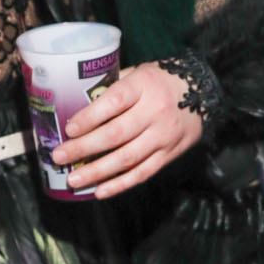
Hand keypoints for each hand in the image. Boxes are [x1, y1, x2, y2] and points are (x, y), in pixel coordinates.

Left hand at [50, 63, 203, 199]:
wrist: (203, 93)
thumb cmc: (161, 80)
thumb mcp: (138, 72)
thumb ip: (113, 86)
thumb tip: (78, 102)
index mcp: (144, 85)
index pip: (114, 102)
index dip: (90, 117)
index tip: (69, 128)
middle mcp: (155, 111)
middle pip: (116, 134)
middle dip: (84, 148)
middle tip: (59, 156)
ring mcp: (163, 135)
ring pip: (127, 158)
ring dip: (97, 171)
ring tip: (74, 180)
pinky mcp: (169, 154)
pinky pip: (142, 173)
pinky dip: (120, 184)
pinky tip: (99, 191)